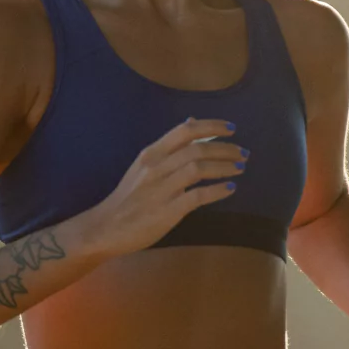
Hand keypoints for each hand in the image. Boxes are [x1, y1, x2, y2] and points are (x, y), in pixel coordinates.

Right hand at [85, 117, 245, 257]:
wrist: (105, 227)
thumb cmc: (128, 197)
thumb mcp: (144, 165)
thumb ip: (168, 146)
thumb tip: (191, 121)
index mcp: (151, 153)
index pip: (185, 130)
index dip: (211, 126)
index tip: (232, 128)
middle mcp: (156, 167)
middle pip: (197, 149)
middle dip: (225, 149)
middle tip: (243, 153)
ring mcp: (161, 189)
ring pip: (199, 169)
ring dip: (224, 167)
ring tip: (240, 168)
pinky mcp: (167, 211)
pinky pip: (198, 196)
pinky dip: (217, 190)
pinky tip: (230, 188)